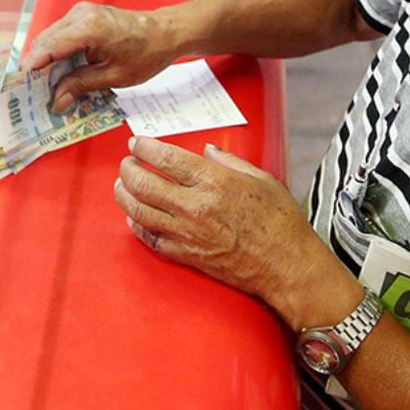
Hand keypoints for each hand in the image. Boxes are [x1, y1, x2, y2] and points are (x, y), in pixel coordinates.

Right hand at [22, 2, 180, 113]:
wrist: (165, 32)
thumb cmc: (146, 53)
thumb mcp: (114, 77)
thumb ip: (81, 86)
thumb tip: (56, 101)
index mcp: (88, 28)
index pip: (49, 47)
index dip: (31, 67)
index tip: (19, 86)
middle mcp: (80, 14)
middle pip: (45, 41)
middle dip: (37, 67)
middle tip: (32, 93)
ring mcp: (81, 12)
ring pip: (51, 37)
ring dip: (46, 60)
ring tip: (44, 85)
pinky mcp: (84, 15)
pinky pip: (62, 34)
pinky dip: (57, 51)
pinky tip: (59, 71)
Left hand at [114, 137, 357, 328]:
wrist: (287, 266)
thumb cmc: (281, 222)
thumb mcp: (261, 179)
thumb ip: (229, 162)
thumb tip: (207, 151)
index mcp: (214, 182)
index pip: (166, 159)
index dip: (145, 148)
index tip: (136, 143)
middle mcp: (195, 207)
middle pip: (144, 184)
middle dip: (128, 169)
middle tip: (126, 163)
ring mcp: (188, 234)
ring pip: (140, 211)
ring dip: (125, 195)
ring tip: (122, 185)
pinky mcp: (187, 256)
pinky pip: (151, 239)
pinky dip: (137, 226)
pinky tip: (133, 217)